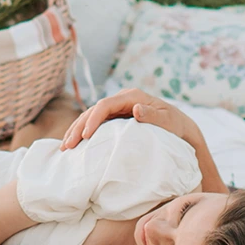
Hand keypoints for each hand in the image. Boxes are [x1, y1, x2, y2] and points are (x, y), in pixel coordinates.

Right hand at [60, 88, 200, 149]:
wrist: (179, 128)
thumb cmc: (175, 126)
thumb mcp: (168, 121)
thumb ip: (153, 115)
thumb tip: (136, 108)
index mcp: (132, 96)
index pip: (105, 105)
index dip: (93, 120)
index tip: (85, 136)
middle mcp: (121, 100)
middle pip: (93, 111)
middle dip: (78, 128)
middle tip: (67, 146)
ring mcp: (117, 109)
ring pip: (90, 117)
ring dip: (76, 132)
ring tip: (64, 148)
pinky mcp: (115, 119)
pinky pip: (95, 125)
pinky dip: (83, 134)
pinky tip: (74, 145)